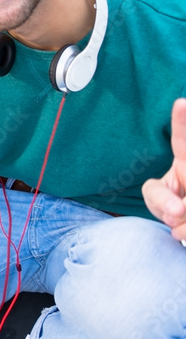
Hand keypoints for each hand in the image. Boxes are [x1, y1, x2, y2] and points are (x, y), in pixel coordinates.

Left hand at [143, 99, 185, 240]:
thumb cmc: (170, 203)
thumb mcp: (155, 195)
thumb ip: (158, 197)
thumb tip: (178, 212)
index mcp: (185, 157)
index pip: (183, 137)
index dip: (183, 121)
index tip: (181, 103)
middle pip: (184, 185)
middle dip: (171, 204)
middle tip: (174, 213)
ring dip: (181, 223)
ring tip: (178, 224)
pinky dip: (185, 233)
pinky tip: (182, 235)